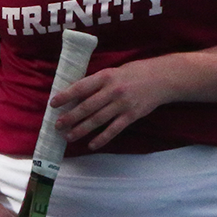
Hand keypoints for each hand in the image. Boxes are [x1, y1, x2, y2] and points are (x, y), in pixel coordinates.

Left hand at [50, 60, 170, 149]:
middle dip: (70, 117)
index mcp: (105, 76)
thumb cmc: (134, 73)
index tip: (53, 104)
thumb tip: (76, 95)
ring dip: (81, 129)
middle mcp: (113, 90)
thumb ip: (97, 83)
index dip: (66, 96)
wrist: (162, 78)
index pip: (81, 87)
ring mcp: (122, 104)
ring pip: (98, 120)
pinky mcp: (131, 116)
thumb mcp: (113, 72)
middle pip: (87, 106)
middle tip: (57, 125)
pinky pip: (113, 129)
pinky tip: (91, 145)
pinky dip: (102, 138)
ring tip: (69, 136)